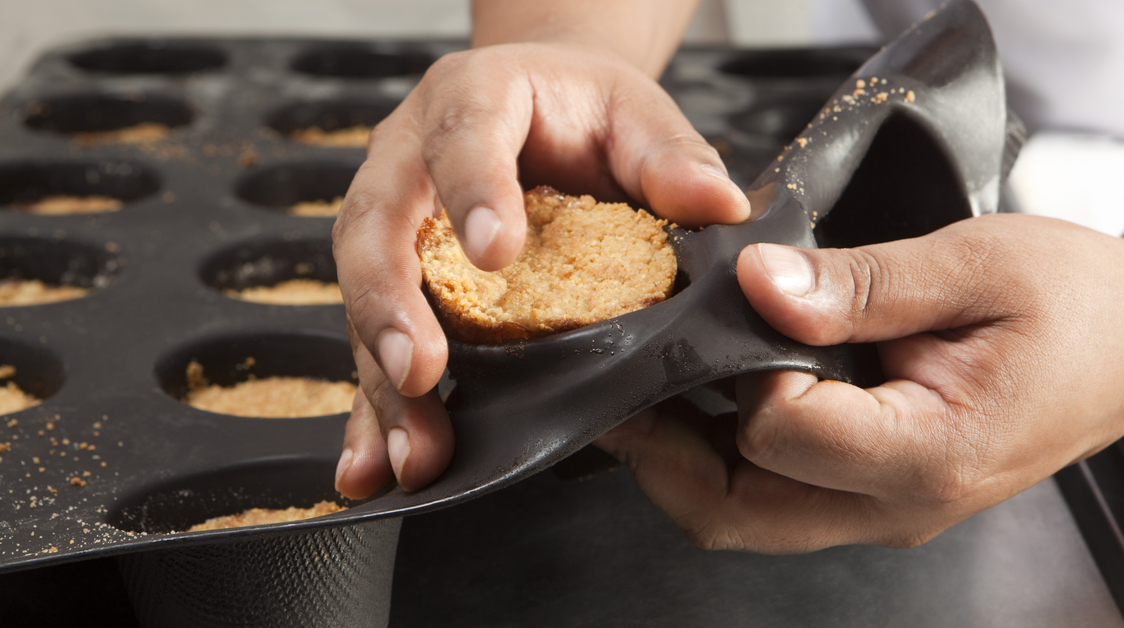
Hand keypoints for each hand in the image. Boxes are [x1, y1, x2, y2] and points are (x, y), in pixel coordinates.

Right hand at [332, 41, 749, 497]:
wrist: (545, 106)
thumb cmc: (584, 110)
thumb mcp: (636, 114)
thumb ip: (670, 155)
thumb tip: (717, 206)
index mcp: (473, 98)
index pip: (462, 137)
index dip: (472, 191)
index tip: (496, 254)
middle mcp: (410, 158)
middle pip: (378, 226)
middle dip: (390, 305)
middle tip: (422, 371)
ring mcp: (393, 221)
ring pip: (361, 296)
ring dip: (382, 379)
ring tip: (413, 448)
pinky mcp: (394, 280)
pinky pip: (372, 343)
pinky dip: (373, 410)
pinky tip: (374, 466)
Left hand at [596, 213, 1123, 552]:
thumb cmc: (1075, 299)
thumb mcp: (978, 264)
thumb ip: (861, 284)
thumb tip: (755, 285)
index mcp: (929, 452)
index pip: (777, 432)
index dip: (736, 367)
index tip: (739, 307)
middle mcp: (898, 504)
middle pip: (735, 511)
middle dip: (661, 451)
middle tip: (620, 381)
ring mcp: (885, 510)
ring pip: (746, 516)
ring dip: (682, 459)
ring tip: (650, 388)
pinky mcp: (877, 495)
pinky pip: (777, 497)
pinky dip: (726, 457)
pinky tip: (708, 397)